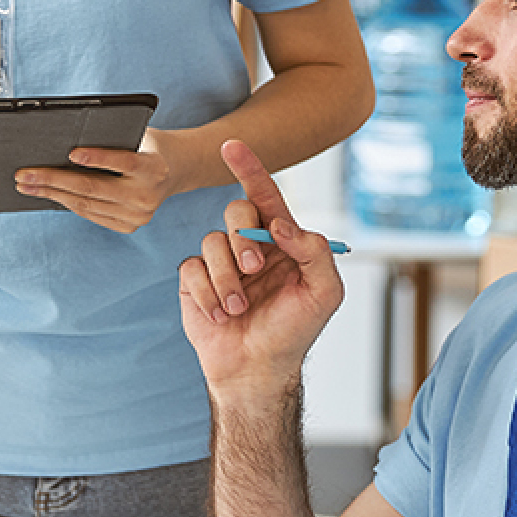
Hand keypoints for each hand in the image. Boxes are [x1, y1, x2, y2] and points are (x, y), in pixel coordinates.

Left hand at [16, 127, 187, 233]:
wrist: (176, 170)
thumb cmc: (147, 145)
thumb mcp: (138, 135)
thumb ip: (111, 140)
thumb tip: (63, 144)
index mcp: (153, 168)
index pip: (122, 161)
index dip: (97, 157)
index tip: (71, 153)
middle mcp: (147, 195)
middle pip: (92, 187)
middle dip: (52, 180)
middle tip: (24, 174)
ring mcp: (138, 215)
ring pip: (86, 204)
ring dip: (51, 194)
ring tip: (27, 185)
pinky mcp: (130, 226)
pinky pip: (91, 214)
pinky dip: (67, 203)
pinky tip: (49, 194)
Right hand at [178, 139, 345, 393]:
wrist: (258, 370)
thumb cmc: (295, 330)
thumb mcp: (324, 292)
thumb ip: (314, 252)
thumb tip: (281, 225)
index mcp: (282, 240)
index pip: (266, 195)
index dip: (250, 168)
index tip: (233, 146)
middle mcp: (249, 244)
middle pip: (236, 211)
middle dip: (243, 239)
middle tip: (254, 270)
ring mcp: (220, 261)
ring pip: (211, 241)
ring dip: (227, 279)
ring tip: (238, 309)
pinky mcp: (195, 281)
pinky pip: (191, 268)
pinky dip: (207, 293)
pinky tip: (220, 315)